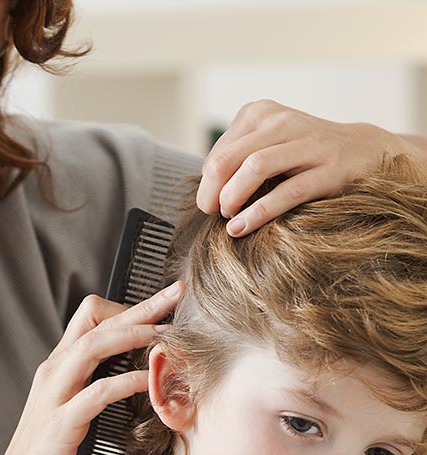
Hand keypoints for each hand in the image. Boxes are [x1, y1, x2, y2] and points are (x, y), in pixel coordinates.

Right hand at [0, 282, 183, 454]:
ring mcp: (55, 395)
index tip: (161, 309)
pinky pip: (99, 392)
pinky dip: (128, 381)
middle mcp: (53, 372)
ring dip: (136, 334)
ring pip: (94, 346)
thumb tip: (124, 375)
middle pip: (97, 322)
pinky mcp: (62, 424)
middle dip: (141, 306)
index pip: (89, 317)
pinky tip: (152, 379)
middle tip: (177, 293)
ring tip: (170, 333)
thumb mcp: (67, 412)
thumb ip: (88, 388)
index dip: (126, 307)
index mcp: (57, 367)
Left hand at [196, 99, 402, 236]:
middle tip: (211, 214)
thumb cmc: (302, 156)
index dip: (207, 184)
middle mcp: (282, 122)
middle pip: (228, 159)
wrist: (365, 151)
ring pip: (254, 168)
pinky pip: (286, 192)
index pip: (218, 153)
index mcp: (260, 113)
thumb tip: (204, 193)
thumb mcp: (266, 146)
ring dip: (232, 199)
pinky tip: (241, 228)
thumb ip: (235, 161)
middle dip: (211, 192)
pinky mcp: (329, 169)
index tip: (210, 205)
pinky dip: (258, 213)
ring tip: (228, 219)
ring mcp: (308, 144)